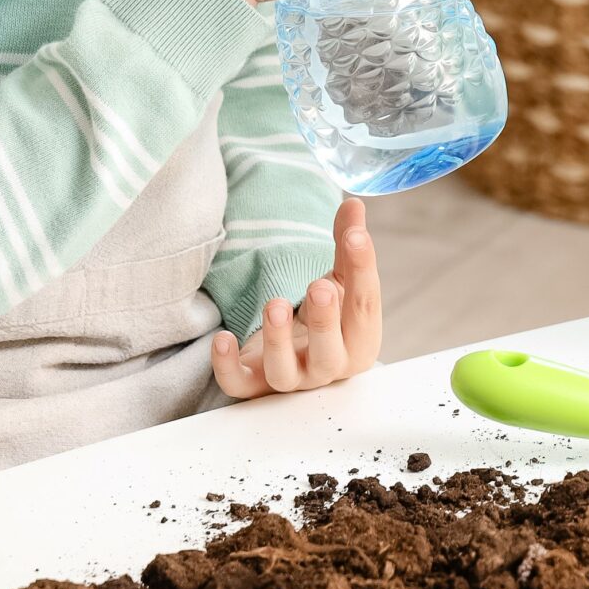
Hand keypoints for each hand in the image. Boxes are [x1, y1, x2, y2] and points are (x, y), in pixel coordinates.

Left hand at [211, 197, 382, 398]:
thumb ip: (348, 246)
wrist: (298, 354)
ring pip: (284, 374)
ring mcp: (291, 379)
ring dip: (278, 341)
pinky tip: (223, 338)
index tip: (356, 236)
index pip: (365, 309)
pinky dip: (226, 366)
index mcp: (359, 340)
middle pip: (330, 354)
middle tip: (318, 288)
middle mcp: (327, 365)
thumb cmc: (326, 316)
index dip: (363, 270)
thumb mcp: (340, 281)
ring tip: (275, 305)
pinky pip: (238, 384)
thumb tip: (353, 204)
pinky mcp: (253, 383)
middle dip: (324, 322)